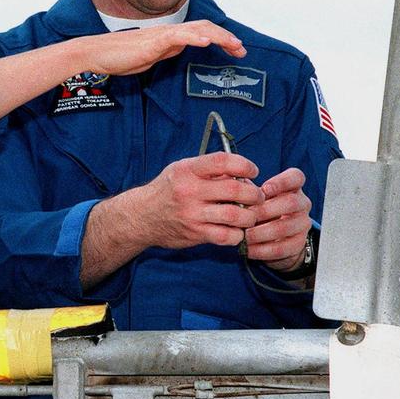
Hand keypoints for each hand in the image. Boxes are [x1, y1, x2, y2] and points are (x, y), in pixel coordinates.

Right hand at [77, 19, 245, 76]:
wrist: (95, 54)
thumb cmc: (117, 57)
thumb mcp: (149, 56)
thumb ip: (166, 51)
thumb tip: (181, 48)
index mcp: (168, 36)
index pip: (200, 32)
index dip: (220, 38)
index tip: (234, 49)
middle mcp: (168, 31)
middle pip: (204, 27)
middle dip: (226, 38)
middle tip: (242, 50)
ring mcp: (161, 34)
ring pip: (197, 29)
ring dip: (219, 36)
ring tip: (234, 45)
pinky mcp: (153, 41)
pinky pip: (178, 36)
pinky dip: (195, 37)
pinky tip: (207, 42)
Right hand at [81, 152, 264, 287]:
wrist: (142, 216)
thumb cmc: (168, 190)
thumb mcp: (182, 170)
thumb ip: (209, 170)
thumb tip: (242, 174)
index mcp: (188, 170)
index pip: (223, 161)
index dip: (245, 165)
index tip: (252, 172)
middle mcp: (190, 191)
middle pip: (235, 190)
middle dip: (254, 194)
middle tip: (257, 197)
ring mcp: (192, 214)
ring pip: (235, 216)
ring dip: (250, 217)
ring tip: (249, 215)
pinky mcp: (195, 233)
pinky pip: (227, 236)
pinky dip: (238, 234)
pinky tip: (235, 230)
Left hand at [244, 168, 312, 268]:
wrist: (272, 237)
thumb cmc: (259, 209)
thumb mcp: (253, 195)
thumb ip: (244, 187)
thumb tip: (228, 181)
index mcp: (292, 187)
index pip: (296, 178)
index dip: (282, 182)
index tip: (265, 189)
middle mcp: (302, 204)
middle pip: (291, 203)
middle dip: (265, 210)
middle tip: (246, 216)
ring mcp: (302, 224)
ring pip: (285, 227)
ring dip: (261, 233)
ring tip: (244, 235)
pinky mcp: (297, 244)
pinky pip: (282, 248)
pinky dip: (263, 250)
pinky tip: (248, 249)